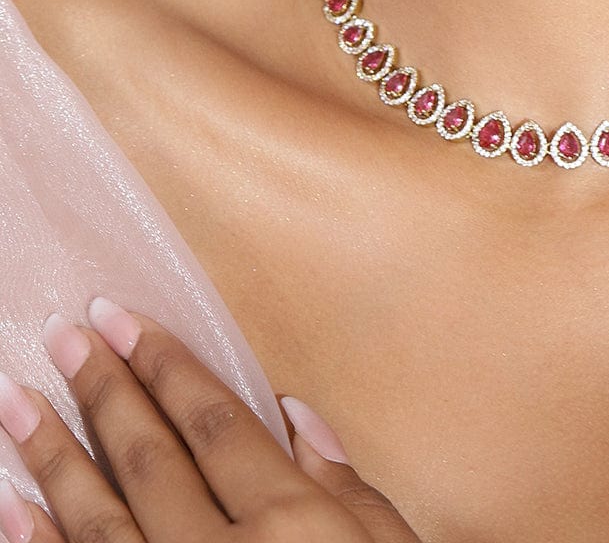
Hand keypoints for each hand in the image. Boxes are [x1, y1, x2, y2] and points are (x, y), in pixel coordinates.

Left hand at [0, 300, 421, 541]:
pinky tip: (13, 510)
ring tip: (15, 404)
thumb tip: (293, 411)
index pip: (214, 422)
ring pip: (99, 522)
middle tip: (61, 335)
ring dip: (53, 459)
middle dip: (103, 391)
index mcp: (291, 521)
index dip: (166, 365)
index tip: (121, 316)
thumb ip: (345, 484)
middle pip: (151, 458)